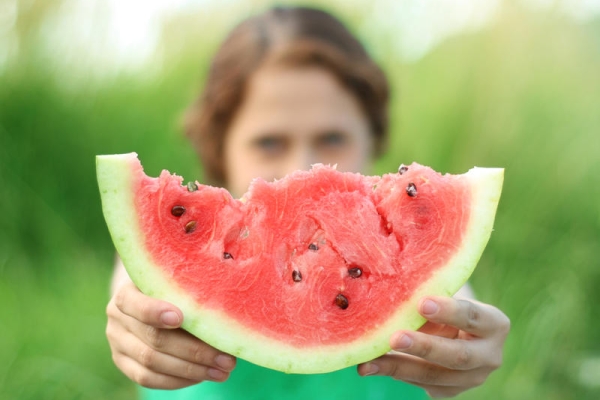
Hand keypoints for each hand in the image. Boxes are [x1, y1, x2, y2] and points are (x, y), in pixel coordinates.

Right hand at [106, 282, 235, 388]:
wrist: (144, 294)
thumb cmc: (170, 284)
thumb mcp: (175, 278)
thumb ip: (188, 289)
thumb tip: (225, 310)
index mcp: (126, 292)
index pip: (133, 303)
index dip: (154, 312)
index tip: (181, 318)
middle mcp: (116, 318)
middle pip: (153, 339)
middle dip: (194, 351)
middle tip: (226, 358)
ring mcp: (117, 342)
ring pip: (152, 363)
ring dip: (191, 370)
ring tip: (222, 371)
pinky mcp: (123, 363)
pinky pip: (148, 379)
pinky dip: (178, 380)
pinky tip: (202, 377)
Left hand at [357, 296, 509, 397]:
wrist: (457, 328)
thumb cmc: (446, 302)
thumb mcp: (445, 296)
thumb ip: (429, 297)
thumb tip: (392, 293)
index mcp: (494, 324)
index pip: (473, 316)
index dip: (449, 311)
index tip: (422, 303)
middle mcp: (489, 355)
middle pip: (457, 355)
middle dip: (424, 347)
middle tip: (396, 338)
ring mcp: (471, 378)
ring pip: (433, 376)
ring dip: (398, 367)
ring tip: (369, 361)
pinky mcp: (450, 390)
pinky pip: (420, 384)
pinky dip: (393, 373)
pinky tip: (369, 366)